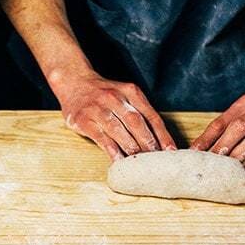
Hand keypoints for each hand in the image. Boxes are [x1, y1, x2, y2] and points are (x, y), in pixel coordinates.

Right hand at [51, 70, 174, 159]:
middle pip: (137, 123)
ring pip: (119, 130)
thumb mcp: (124, 95)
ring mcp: (98, 108)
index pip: (151, 116)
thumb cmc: (102, 94)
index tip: (170, 151)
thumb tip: (157, 139)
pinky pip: (101, 138)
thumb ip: (139, 112)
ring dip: (132, 148)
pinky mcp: (84, 119)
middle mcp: (115, 98)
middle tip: (157, 160)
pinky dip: (112, 151)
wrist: (73, 81)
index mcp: (130, 92)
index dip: (163, 135)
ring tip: (140, 162)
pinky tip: (119, 161)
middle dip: (149, 143)